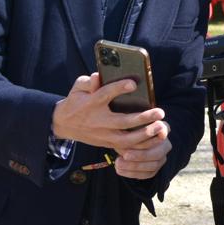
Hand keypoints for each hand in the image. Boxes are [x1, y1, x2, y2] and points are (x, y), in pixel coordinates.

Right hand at [52, 73, 166, 153]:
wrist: (63, 125)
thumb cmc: (76, 102)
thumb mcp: (77, 88)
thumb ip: (88, 82)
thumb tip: (98, 76)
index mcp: (91, 104)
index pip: (105, 95)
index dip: (119, 88)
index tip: (133, 83)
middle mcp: (98, 121)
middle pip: (122, 121)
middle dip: (142, 118)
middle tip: (160, 112)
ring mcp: (103, 135)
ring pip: (125, 140)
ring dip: (145, 134)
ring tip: (160, 127)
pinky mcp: (107, 143)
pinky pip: (125, 148)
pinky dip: (141, 146)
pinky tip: (155, 139)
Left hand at [114, 121, 171, 179]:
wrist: (123, 137)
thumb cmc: (128, 127)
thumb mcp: (130, 122)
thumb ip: (140, 123)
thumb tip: (155, 128)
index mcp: (163, 128)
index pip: (162, 133)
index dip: (150, 138)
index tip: (138, 140)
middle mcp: (165, 144)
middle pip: (158, 153)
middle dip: (141, 155)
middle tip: (125, 154)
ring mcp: (161, 157)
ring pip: (153, 165)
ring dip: (134, 166)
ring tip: (117, 163)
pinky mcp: (154, 168)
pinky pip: (146, 174)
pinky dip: (132, 173)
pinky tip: (119, 169)